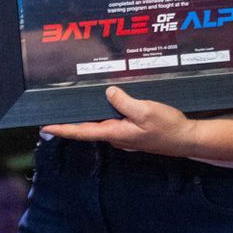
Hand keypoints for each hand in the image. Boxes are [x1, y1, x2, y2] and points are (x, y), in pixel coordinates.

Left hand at [43, 86, 198, 156]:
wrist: (186, 139)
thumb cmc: (168, 128)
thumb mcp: (145, 110)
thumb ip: (123, 102)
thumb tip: (108, 93)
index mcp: (115, 133)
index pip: (81, 132)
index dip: (62, 129)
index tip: (45, 127)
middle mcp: (116, 136)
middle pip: (87, 128)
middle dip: (70, 121)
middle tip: (53, 112)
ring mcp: (124, 135)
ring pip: (100, 124)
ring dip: (87, 116)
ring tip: (74, 105)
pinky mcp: (132, 132)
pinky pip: (113, 121)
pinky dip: (104, 113)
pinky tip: (105, 104)